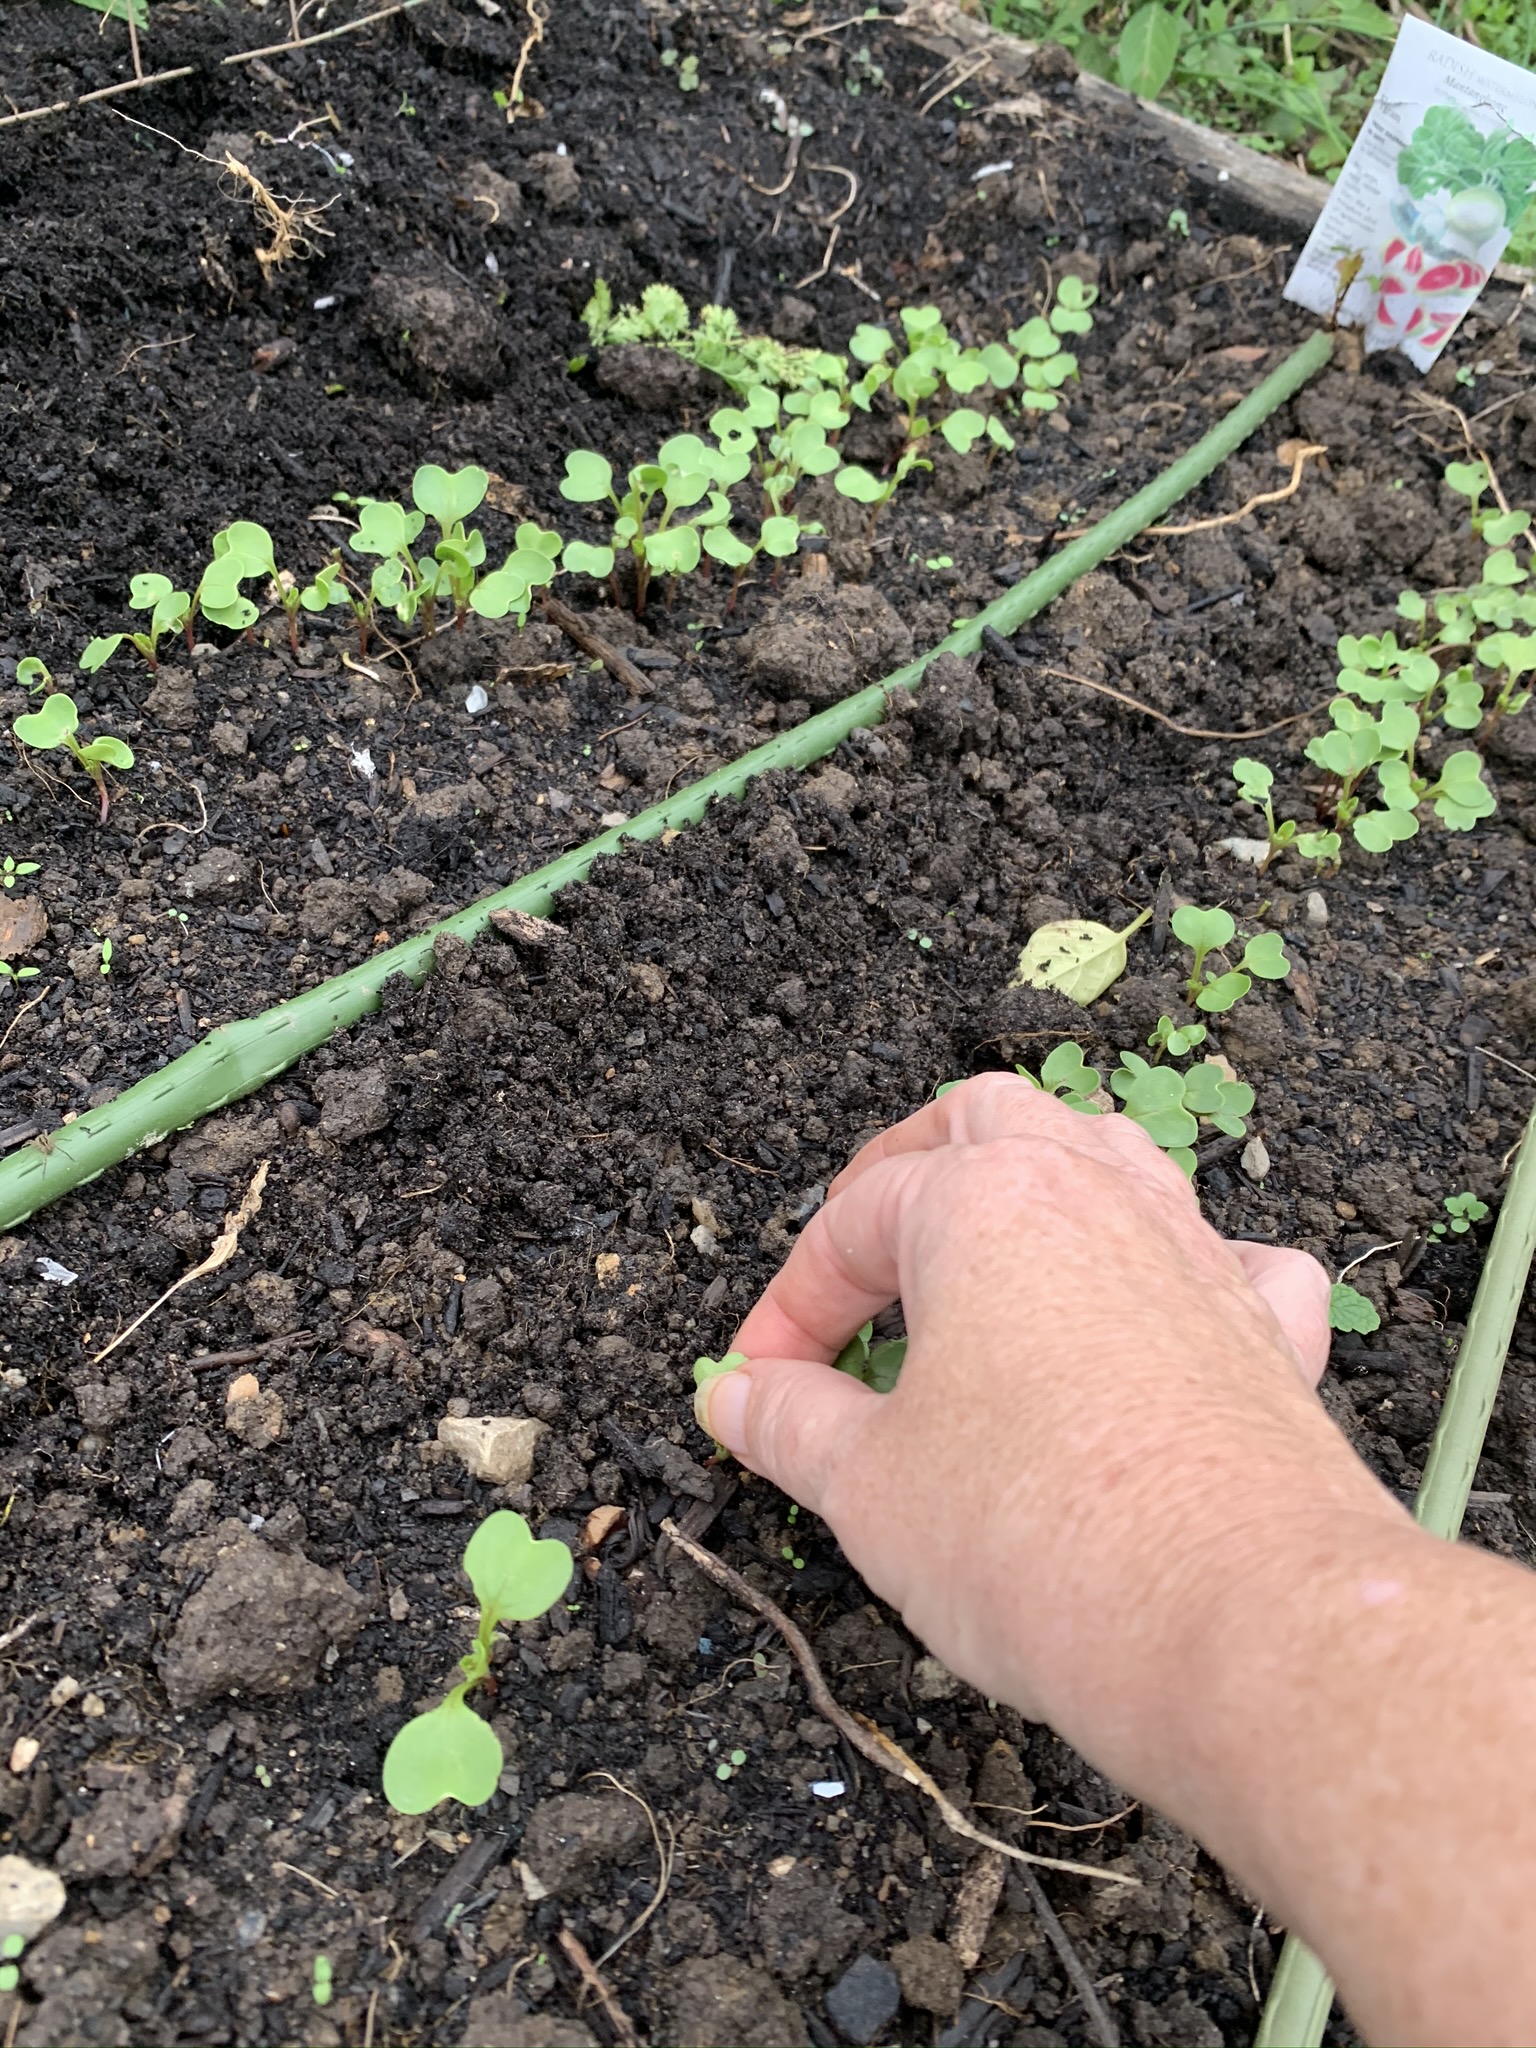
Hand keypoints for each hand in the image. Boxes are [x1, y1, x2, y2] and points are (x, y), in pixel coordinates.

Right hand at [697, 1074, 1397, 1785]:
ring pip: (1108, 1159)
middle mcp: (1096, 1195)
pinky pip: (1227, 1258)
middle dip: (909, 1170)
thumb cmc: (1042, 1540)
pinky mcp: (1265, 1331)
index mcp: (985, 1204)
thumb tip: (735, 1398)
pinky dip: (1177, 1270)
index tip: (756, 1383)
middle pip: (989, 1122)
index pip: (853, 1221)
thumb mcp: (869, 1486)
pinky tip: (1150, 1318)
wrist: (1246, 1628)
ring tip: (986, 1262)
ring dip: (1036, 1193)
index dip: (788, 1305)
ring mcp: (1194, 1254)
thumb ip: (789, 1424)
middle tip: (862, 1254)